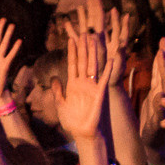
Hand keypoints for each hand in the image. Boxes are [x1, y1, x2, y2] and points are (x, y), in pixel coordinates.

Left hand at [57, 31, 110, 146]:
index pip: (72, 64)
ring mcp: (91, 87)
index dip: (72, 52)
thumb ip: (57, 91)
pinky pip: (103, 80)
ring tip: (94, 40)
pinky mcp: (99, 94)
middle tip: (84, 32)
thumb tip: (54, 78)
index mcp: (72, 85)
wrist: (81, 132)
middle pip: (83, 61)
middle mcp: (83, 83)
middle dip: (83, 48)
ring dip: (93, 53)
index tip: (71, 39)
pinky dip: (107, 70)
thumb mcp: (60, 103)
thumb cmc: (71, 120)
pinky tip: (110, 59)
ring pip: (92, 66)